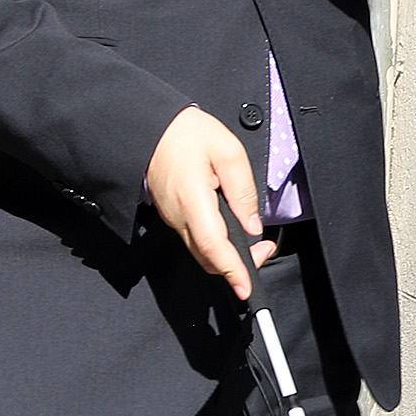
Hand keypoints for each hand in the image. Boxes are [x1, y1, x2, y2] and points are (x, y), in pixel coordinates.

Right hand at [145, 106, 274, 297]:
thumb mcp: (228, 152)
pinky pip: (195, 239)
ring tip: (254, 243)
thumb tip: (252, 225)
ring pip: (201, 252)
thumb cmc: (186, 134)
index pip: (212, 246)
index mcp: (192, 199)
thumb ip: (243, 191)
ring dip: (227, 256)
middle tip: (264, 251)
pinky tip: (232, 232)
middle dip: (237, 266)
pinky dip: (215, 245)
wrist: (150, 128)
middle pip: (207, 257)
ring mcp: (172, 218)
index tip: (245, 287)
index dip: (231, 270)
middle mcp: (178, 216)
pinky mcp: (172, 216)